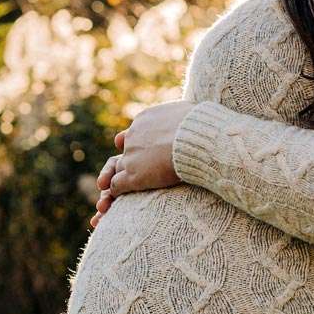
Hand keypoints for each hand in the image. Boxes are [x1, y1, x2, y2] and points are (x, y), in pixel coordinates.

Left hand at [89, 99, 195, 229]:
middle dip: (121, 165)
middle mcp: (133, 136)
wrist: (196, 138)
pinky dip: (116, 194)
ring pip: (116, 171)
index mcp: (145, 120)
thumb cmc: (201, 126)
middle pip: (122, 152)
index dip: (136, 145)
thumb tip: (195, 119)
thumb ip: (182, 117)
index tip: (138, 151)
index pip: (133, 134)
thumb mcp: (189, 111)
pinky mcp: (133, 176)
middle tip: (116, 177)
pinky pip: (117, 185)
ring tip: (112, 196)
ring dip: (113, 183)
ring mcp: (131, 156)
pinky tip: (117, 202)